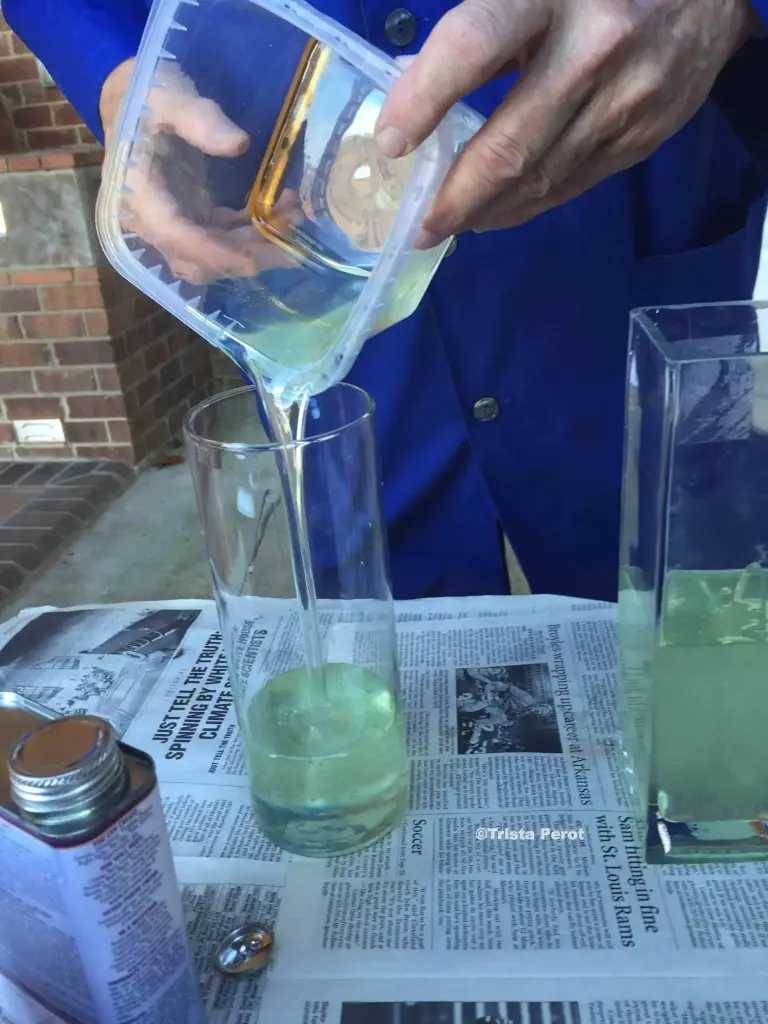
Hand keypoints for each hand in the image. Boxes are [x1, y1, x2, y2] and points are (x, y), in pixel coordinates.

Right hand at [100, 59, 300, 283]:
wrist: (131, 99)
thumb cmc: (145, 95)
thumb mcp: (169, 96)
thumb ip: (199, 118)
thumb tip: (240, 144)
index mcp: (137, 190)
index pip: (173, 234)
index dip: (213, 252)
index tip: (253, 258)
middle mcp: (151, 219)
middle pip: (197, 260)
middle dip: (246, 258)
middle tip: (291, 244)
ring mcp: (172, 223)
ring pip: (213, 256)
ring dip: (255, 248)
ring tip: (293, 221)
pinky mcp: (191, 218)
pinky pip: (222, 239)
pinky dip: (251, 234)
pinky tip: (280, 213)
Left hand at [375, 0, 761, 246]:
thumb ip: (481, 29)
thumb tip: (412, 89)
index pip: (474, 47)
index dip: (425, 99)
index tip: (390, 142)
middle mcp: (593, 51)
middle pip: (509, 146)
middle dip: (454, 197)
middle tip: (417, 224)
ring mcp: (624, 101)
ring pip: (539, 179)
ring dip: (484, 212)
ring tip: (445, 224)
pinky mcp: (642, 138)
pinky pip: (570, 186)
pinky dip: (524, 206)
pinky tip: (494, 212)